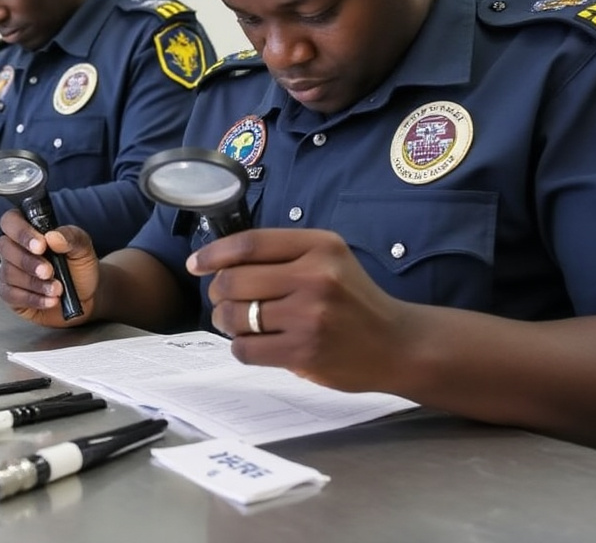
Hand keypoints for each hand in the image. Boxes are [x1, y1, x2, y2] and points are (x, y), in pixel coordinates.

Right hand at [0, 208, 99, 326]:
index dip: (21, 232)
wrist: (84, 297)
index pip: (11, 221)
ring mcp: (9, 271)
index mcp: (29, 230)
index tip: (41, 245)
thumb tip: (53, 236)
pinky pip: (11, 295)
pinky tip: (50, 300)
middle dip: (28, 261)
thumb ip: (71, 237)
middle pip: (5, 247)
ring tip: (57, 288)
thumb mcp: (82, 249)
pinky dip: (33, 298)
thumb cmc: (78, 268)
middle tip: (49, 271)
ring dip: (35, 283)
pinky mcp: (10, 294)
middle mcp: (15, 248)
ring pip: (9, 273)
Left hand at [189, 228, 413, 392]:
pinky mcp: (304, 351)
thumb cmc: (355, 301)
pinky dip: (240, 347)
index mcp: (320, 246)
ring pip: (235, 316)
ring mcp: (310, 315)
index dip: (214, 254)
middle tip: (223, 301)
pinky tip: (253, 344)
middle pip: (235, 280)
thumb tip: (221, 260)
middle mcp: (315, 276)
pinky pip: (246, 348)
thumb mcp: (330, 260)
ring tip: (236, 323)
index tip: (197, 263)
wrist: (398, 344)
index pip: (249, 243)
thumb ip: (284, 255)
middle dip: (218, 293)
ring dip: (226, 321)